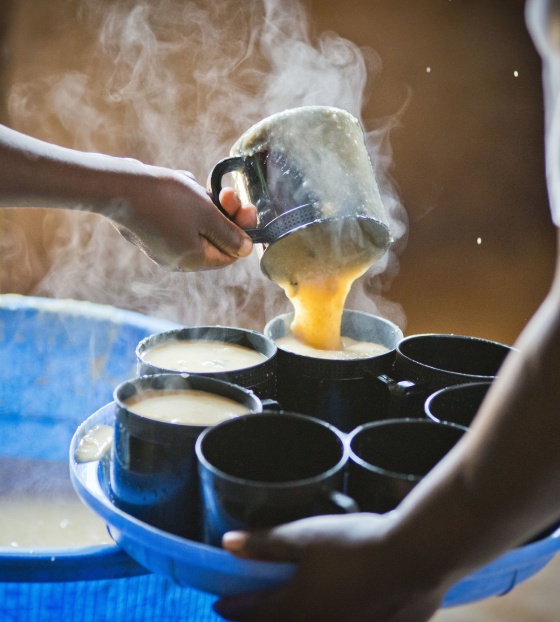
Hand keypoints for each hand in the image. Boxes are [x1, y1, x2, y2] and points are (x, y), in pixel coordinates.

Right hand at [106, 162, 256, 271]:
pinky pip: (178, 217)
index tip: (248, 208)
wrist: (116, 187)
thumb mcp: (207, 214)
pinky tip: (177, 185)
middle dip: (223, 213)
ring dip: (203, 203)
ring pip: (196, 224)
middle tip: (227, 192)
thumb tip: (247, 250)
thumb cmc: (164, 199)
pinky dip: (184, 201)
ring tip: (192, 186)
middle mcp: (177, 259)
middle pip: (213, 238)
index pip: (230, 254)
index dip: (242, 232)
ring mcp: (162, 246)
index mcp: (193, 261)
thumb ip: (230, 234)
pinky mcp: (151, 231)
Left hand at [214, 513, 445, 621]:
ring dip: (295, 620)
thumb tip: (227, 544)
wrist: (412, 558)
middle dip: (260, 621)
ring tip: (292, 610)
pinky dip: (334, 618)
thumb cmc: (353, 544)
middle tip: (250, 613)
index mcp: (297, 606)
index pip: (255, 611)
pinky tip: (341, 608)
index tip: (220, 605)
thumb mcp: (304, 536)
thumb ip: (265, 543)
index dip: (234, 607)